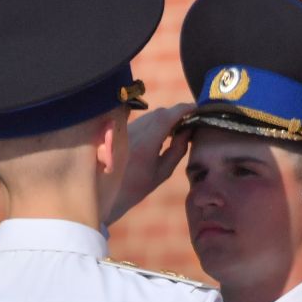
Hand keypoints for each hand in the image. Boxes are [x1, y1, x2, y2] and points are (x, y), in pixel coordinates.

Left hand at [107, 103, 193, 224]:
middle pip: (159, 113)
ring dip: (166, 118)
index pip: (166, 117)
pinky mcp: (121, 131)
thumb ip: (177, 150)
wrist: (105, 193)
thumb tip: (189, 130)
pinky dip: (155, 122)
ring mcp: (125, 130)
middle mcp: (134, 132)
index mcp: (145, 144)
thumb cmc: (137, 187)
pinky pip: (142, 121)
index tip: (196, 108)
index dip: (183, 109)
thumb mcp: (162, 173)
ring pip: (150, 115)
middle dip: (176, 114)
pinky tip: (161, 133)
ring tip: (178, 129)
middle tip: (190, 121)